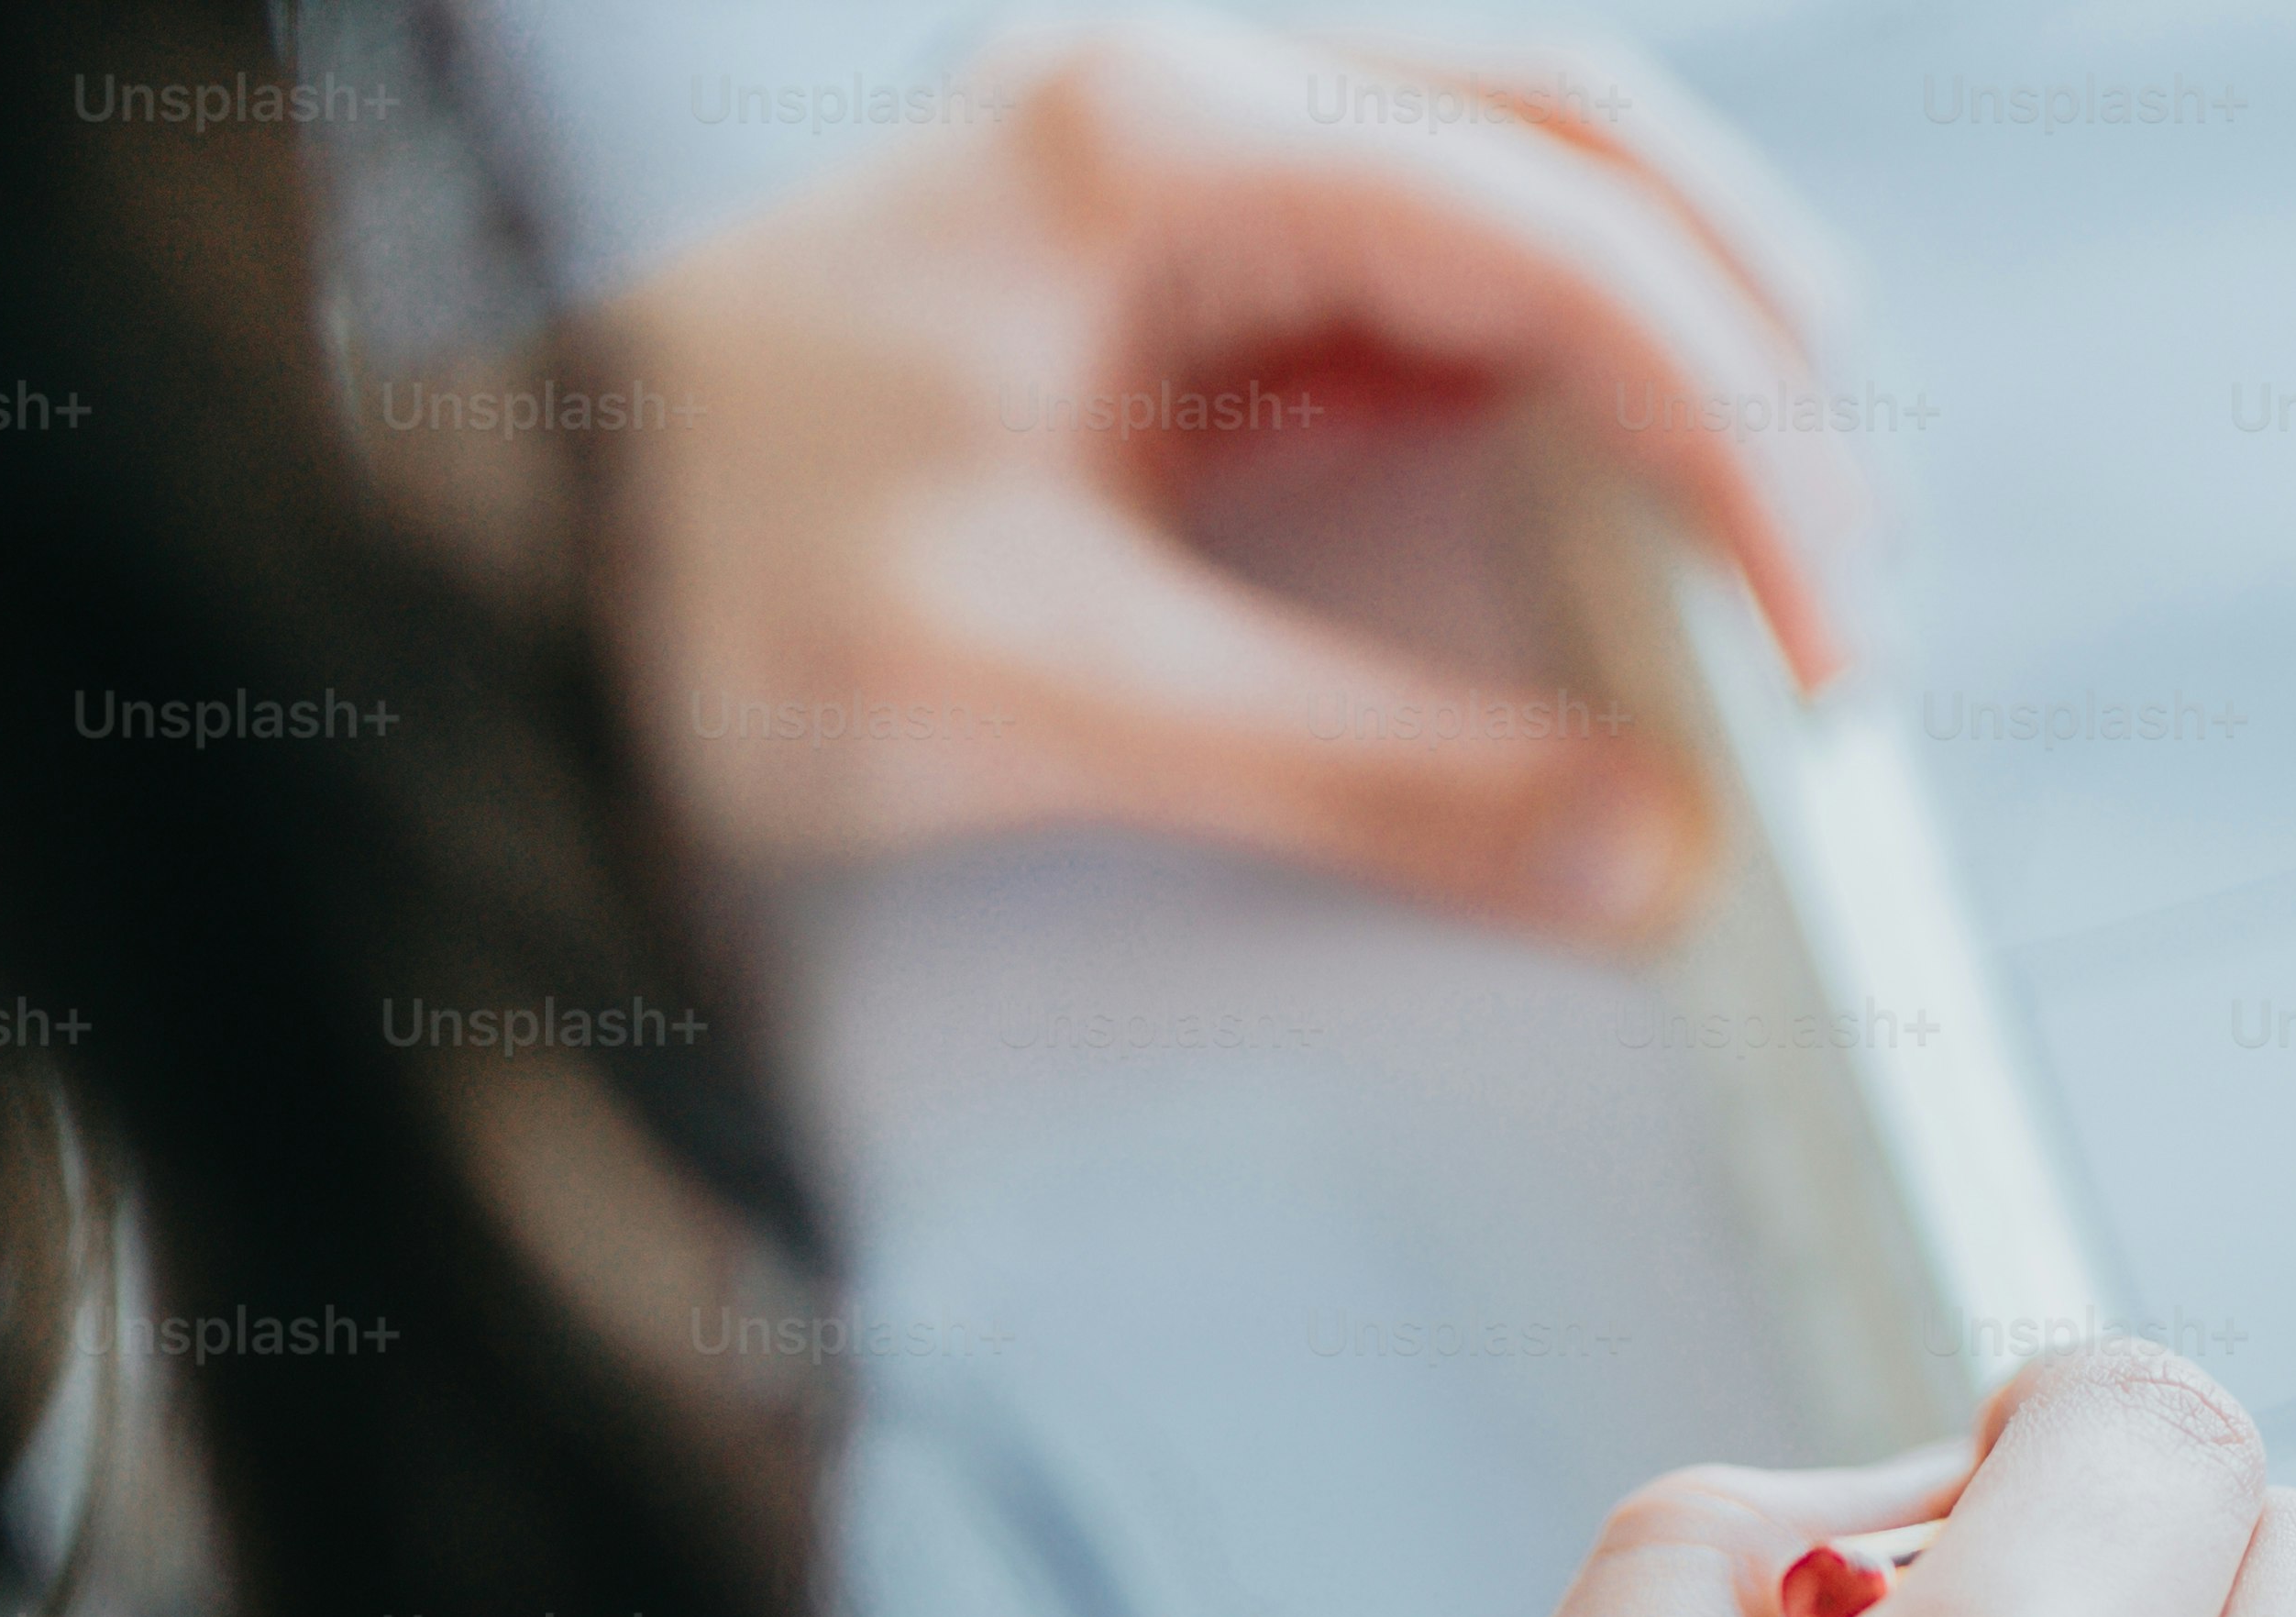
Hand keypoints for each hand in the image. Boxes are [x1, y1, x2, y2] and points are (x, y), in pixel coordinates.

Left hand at [603, 15, 1858, 941]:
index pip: (1561, 241)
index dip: (1734, 441)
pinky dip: (1522, 385)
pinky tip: (1579, 508)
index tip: (1815, 633)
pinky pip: (1393, 287)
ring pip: (1506, 183)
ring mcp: (1152, 172)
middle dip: (1749, 330)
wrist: (456, 588)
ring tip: (1760, 521)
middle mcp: (1172, 99)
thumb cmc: (676, 583)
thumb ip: (1366, 766)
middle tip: (1840, 552)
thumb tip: (1626, 838)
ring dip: (1655, 336)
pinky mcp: (1132, 280)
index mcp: (1157, 132)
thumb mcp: (1046, 695)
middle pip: (1580, 132)